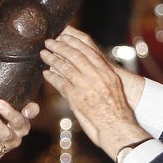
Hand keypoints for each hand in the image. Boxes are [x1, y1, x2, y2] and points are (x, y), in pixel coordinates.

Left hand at [0, 99, 38, 162]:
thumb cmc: (12, 112)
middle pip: (6, 134)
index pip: (18, 120)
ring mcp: (4, 148)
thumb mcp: (24, 107)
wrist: (4, 124)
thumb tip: (27, 111)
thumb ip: (31, 108)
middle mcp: (14, 139)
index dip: (9, 112)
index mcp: (22, 127)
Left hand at [40, 26, 147, 158]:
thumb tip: (87, 67)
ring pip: (66, 67)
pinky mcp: (77, 98)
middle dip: (61, 46)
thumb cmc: (117, 110)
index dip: (74, 41)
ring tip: (44, 54)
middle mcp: (97, 76)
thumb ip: (100, 75)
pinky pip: (61, 84)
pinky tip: (46, 73)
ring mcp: (87, 86)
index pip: (88, 50)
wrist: (118, 127)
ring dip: (53, 59)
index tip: (64, 35)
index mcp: (106, 72)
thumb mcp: (113, 87)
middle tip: (50, 41)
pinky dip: (52, 77)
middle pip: (76, 55)